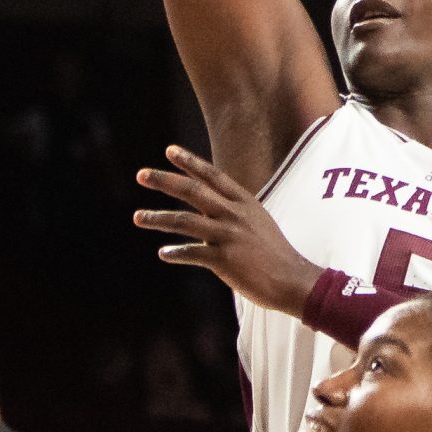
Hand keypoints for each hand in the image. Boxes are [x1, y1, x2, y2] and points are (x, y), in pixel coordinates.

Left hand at [133, 146, 321, 317]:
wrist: (293, 280)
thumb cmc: (275, 253)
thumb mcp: (258, 221)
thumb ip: (235, 211)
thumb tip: (211, 206)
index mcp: (243, 203)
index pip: (212, 176)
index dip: (190, 162)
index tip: (170, 151)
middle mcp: (234, 214)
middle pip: (193, 191)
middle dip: (164, 181)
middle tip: (141, 174)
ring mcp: (228, 236)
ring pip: (185, 221)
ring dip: (158, 218)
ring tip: (138, 217)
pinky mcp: (224, 260)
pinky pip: (192, 253)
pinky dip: (176, 253)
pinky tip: (163, 253)